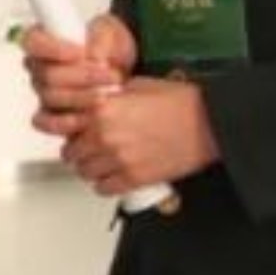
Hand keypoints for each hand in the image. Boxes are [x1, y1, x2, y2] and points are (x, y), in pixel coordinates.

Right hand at [23, 14, 136, 141]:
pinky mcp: (52, 115)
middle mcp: (38, 67)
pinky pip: (46, 122)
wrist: (122, 68)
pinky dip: (67, 121)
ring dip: (83, 97)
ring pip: (51, 98)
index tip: (81, 53)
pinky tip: (89, 117)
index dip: (52, 48)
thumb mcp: (110, 32)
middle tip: (110, 75)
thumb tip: (94, 57)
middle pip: (47, 75)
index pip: (32, 41)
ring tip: (109, 93)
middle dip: (82, 76)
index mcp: (44, 40)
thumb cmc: (108, 46)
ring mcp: (44, 92)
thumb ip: (100, 40)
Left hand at [62, 76, 219, 197]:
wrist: (210, 123)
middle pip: (72, 153)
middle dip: (78, 151)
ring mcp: (119, 159)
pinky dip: (104, 185)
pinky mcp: (135, 178)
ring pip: (85, 173)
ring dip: (90, 169)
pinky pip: (104, 189)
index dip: (69, 129)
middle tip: (87, 149)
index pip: (65, 126)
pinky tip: (111, 177)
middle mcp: (105, 135)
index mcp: (102, 109)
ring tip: (100, 163)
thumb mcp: (138, 86)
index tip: (73, 131)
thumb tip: (96, 101)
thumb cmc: (181, 103)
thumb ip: (110, 96)